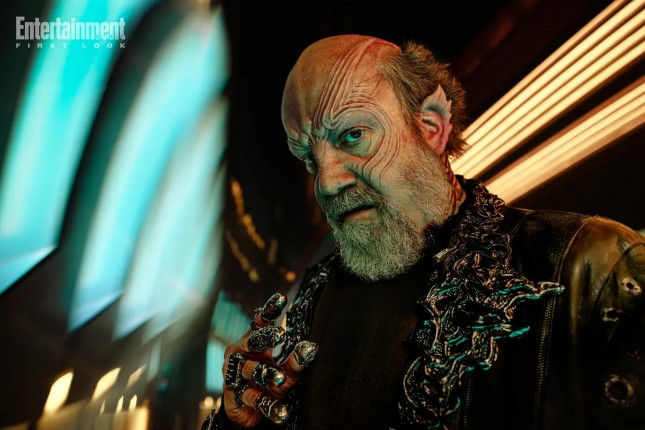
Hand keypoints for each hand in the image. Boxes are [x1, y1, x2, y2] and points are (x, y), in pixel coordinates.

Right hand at [221, 292, 317, 427]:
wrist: (248, 412)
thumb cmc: (268, 383)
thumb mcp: (286, 372)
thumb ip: (296, 361)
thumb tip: (311, 347)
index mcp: (252, 343)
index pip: (260, 323)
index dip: (269, 310)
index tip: (281, 298)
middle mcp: (241, 354)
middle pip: (252, 342)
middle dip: (265, 338)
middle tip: (280, 335)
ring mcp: (235, 374)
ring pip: (252, 371)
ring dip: (267, 375)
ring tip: (281, 380)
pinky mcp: (234, 396)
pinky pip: (253, 399)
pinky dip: (268, 406)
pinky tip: (282, 412)